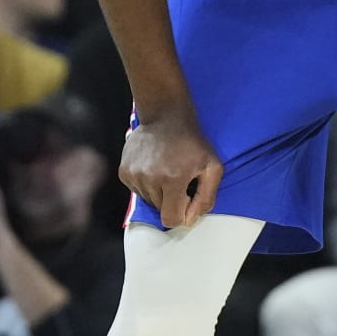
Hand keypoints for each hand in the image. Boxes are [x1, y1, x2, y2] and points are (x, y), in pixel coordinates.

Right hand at [119, 109, 222, 227]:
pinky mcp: (124, 170)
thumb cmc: (192, 142)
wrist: (165, 115)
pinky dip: (146, 184)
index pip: (171, 219)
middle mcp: (149, 178)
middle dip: (171, 200)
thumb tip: (189, 220)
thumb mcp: (212, 167)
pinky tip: (153, 167)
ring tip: (165, 170)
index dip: (182, 212)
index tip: (186, 196)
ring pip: (148, 200)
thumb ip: (206, 199)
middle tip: (178, 179)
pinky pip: (136, 190)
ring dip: (158, 191)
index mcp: (172, 179)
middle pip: (160, 210)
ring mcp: (134, 174)